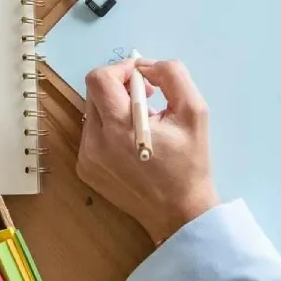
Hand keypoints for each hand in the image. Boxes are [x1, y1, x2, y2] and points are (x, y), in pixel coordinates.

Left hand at [77, 57, 219, 245]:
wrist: (180, 215)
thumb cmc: (190, 164)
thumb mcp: (194, 112)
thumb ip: (172, 76)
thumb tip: (145, 66)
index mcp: (119, 127)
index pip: (100, 78)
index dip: (121, 69)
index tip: (143, 80)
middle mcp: (95, 142)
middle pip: (94, 92)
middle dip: (120, 87)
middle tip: (147, 99)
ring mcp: (86, 157)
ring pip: (93, 111)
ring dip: (115, 107)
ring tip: (142, 125)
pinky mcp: (85, 169)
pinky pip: (92, 132)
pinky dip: (110, 128)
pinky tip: (132, 144)